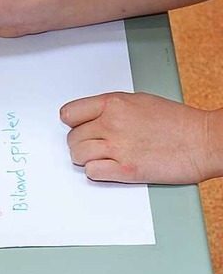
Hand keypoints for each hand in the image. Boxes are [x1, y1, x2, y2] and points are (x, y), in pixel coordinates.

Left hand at [60, 92, 222, 183]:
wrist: (204, 140)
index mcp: (112, 103)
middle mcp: (111, 124)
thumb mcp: (137, 101)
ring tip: (100, 157)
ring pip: (77, 155)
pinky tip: (107, 168)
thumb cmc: (177, 121)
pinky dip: (96, 172)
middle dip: (80, 143)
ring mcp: (117, 147)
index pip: (69, 114)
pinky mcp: (126, 170)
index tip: (77, 127)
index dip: (72, 122)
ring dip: (85, 158)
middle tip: (93, 145)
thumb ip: (110, 108)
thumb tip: (90, 117)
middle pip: (72, 137)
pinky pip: (92, 172)